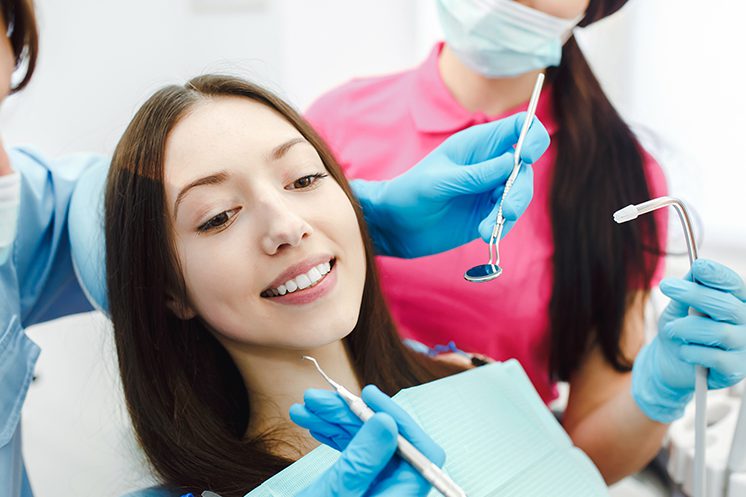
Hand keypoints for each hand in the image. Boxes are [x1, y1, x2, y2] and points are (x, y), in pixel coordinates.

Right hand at [291, 385, 445, 495]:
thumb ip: (360, 463)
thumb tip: (387, 422)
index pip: (421, 456)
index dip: (398, 420)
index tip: (367, 395)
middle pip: (388, 446)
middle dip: (353, 416)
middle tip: (316, 398)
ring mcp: (373, 496)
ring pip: (366, 447)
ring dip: (336, 422)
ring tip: (304, 408)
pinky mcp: (356, 494)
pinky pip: (352, 458)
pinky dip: (332, 438)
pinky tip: (311, 425)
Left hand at [353, 112, 549, 257]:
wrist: (396, 226)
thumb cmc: (410, 193)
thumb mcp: (439, 182)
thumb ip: (474, 174)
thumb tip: (512, 162)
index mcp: (477, 143)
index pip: (519, 127)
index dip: (532, 136)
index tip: (528, 156)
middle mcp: (489, 163)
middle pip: (524, 167)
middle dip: (520, 189)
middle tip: (508, 211)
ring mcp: (490, 189)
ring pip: (519, 194)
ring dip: (510, 212)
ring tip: (487, 229)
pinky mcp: (488, 213)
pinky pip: (508, 218)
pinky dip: (502, 227)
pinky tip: (485, 234)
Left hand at [632, 259, 745, 422]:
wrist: (669, 362)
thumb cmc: (679, 330)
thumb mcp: (679, 306)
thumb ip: (689, 290)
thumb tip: (697, 269)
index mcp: (736, 303)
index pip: (735, 285)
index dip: (719, 275)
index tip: (699, 265)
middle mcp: (745, 324)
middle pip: (728, 306)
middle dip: (695, 294)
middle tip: (666, 285)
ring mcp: (743, 348)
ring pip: (719, 332)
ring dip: (686, 328)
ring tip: (672, 329)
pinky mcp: (734, 370)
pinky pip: (714, 357)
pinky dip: (691, 351)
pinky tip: (683, 352)